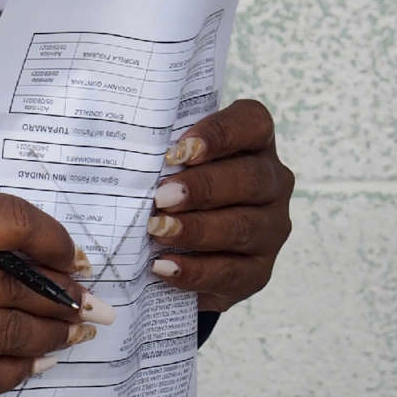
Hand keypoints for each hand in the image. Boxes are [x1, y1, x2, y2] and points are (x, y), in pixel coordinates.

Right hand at [0, 190, 104, 396]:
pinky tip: (29, 363)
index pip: (11, 222)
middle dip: (60, 297)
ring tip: (66, 333)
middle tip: (82, 303)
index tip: (71, 256)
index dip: (54, 240)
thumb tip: (40, 254)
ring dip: (47, 336)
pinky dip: (13, 371)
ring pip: (4, 335)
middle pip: (15, 286)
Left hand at [146, 98, 294, 312]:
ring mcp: (270, 229)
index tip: (181, 150)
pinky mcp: (259, 272)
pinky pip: (231, 272)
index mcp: (254, 144)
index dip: (220, 133)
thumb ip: (157, 154)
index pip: (252, 123)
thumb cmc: (170, 193)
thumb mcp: (167, 165)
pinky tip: (164, 266)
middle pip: (250, 178)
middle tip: (162, 196)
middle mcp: (272, 183)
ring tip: (157, 230)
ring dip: (197, 229)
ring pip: (242, 227)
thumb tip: (124, 151)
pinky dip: (195, 270)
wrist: (178, 253)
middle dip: (203, 187)